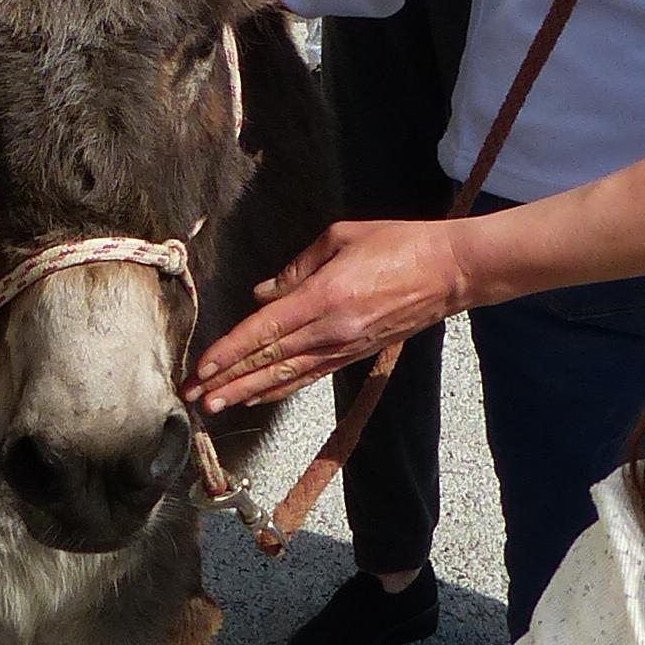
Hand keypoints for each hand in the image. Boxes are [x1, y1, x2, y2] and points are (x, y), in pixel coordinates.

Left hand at [191, 217, 463, 411]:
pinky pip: (310, 376)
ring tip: (215, 406)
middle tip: (193, 398)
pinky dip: (281, 389)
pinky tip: (259, 397)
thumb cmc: (397, 243)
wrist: (450, 272)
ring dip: (247, 392)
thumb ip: (296, 268)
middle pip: (269, 361)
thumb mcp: (341, 238)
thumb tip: (262, 295)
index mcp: (324, 297)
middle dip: (227, 380)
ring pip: (287, 375)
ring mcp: (344, 347)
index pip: (265, 330)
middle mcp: (331, 330)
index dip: (229, 351)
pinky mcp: (355, 355)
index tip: (201, 368)